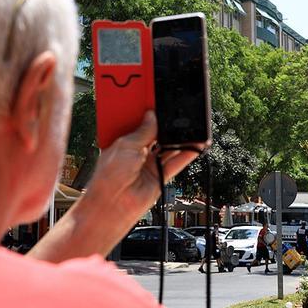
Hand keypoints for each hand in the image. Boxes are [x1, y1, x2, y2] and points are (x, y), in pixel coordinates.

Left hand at [86, 111, 202, 218]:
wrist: (112, 204)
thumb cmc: (110, 175)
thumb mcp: (126, 145)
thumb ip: (144, 131)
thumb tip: (153, 116)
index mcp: (124, 142)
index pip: (141, 124)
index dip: (150, 114)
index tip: (161, 103)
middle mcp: (137, 152)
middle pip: (157, 135)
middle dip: (168, 126)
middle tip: (181, 113)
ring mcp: (149, 165)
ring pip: (169, 149)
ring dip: (182, 140)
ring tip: (194, 128)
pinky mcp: (159, 177)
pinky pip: (176, 163)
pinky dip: (188, 154)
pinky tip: (197, 145)